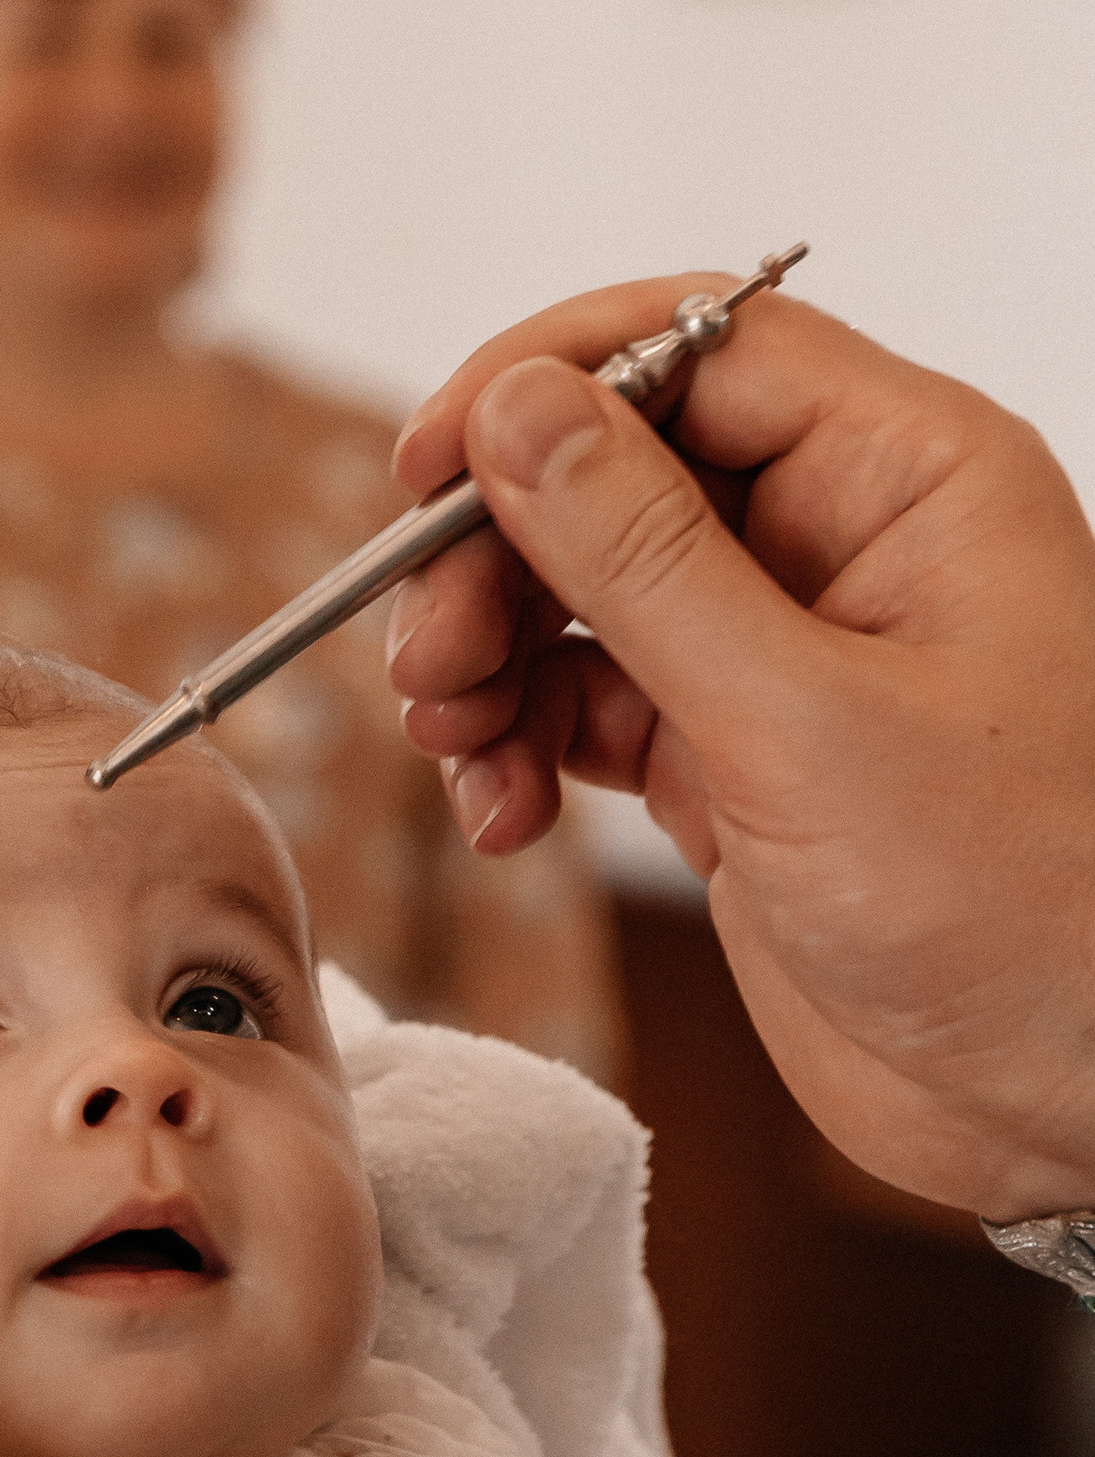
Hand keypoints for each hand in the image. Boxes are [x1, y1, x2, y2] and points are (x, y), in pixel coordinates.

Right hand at [383, 279, 1094, 1217]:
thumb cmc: (1024, 911)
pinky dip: (520, 747)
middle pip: (614, 470)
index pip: (698, 349)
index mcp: (907, 480)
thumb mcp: (803, 724)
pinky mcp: (737, 764)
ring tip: (454, 744)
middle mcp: (844, 545)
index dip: (546, 386)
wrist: (1071, 1107)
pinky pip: (586, 706)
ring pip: (580, 592)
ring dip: (487, 656)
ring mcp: (784, 657)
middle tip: (425, 658)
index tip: (425, 472)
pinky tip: (502, 812)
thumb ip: (643, 560)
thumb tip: (519, 413)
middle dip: (493, 554)